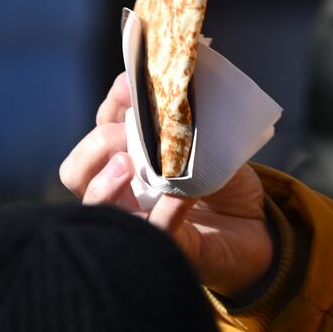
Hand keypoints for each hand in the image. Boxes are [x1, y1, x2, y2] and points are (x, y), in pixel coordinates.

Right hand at [59, 72, 273, 297]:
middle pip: (77, 170)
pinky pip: (155, 230)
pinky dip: (167, 211)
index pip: (102, 129)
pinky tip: (183, 195)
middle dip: (97, 144)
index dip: (112, 106)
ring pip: (95, 207)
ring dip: (106, 182)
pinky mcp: (163, 247)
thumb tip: (180, 92)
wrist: (255, 228)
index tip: (131, 84)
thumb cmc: (225, 185)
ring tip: (129, 163)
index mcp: (129, 159)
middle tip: (126, 132)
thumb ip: (194, 125)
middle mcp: (121, 192)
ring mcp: (136, 222)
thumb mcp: (212, 145)